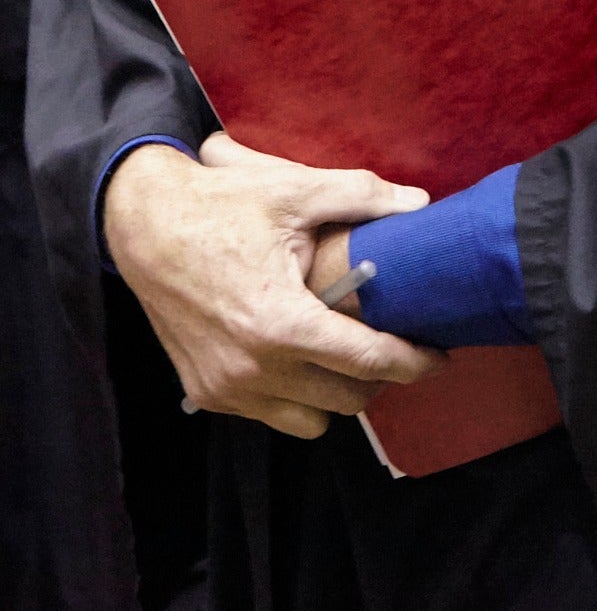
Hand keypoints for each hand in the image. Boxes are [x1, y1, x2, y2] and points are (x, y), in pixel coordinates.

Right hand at [104, 133, 443, 438]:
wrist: (143, 227)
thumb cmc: (220, 205)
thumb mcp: (293, 190)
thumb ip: (361, 196)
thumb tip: (419, 205)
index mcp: (281, 322)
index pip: (369, 362)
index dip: (414, 361)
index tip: (439, 354)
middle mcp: (254, 368)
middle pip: (348, 399)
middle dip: (381, 376)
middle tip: (393, 344)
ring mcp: (227, 387)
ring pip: (312, 420)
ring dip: (337, 393)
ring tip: (346, 353)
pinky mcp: (207, 393)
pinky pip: (270, 415)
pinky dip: (294, 396)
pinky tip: (300, 357)